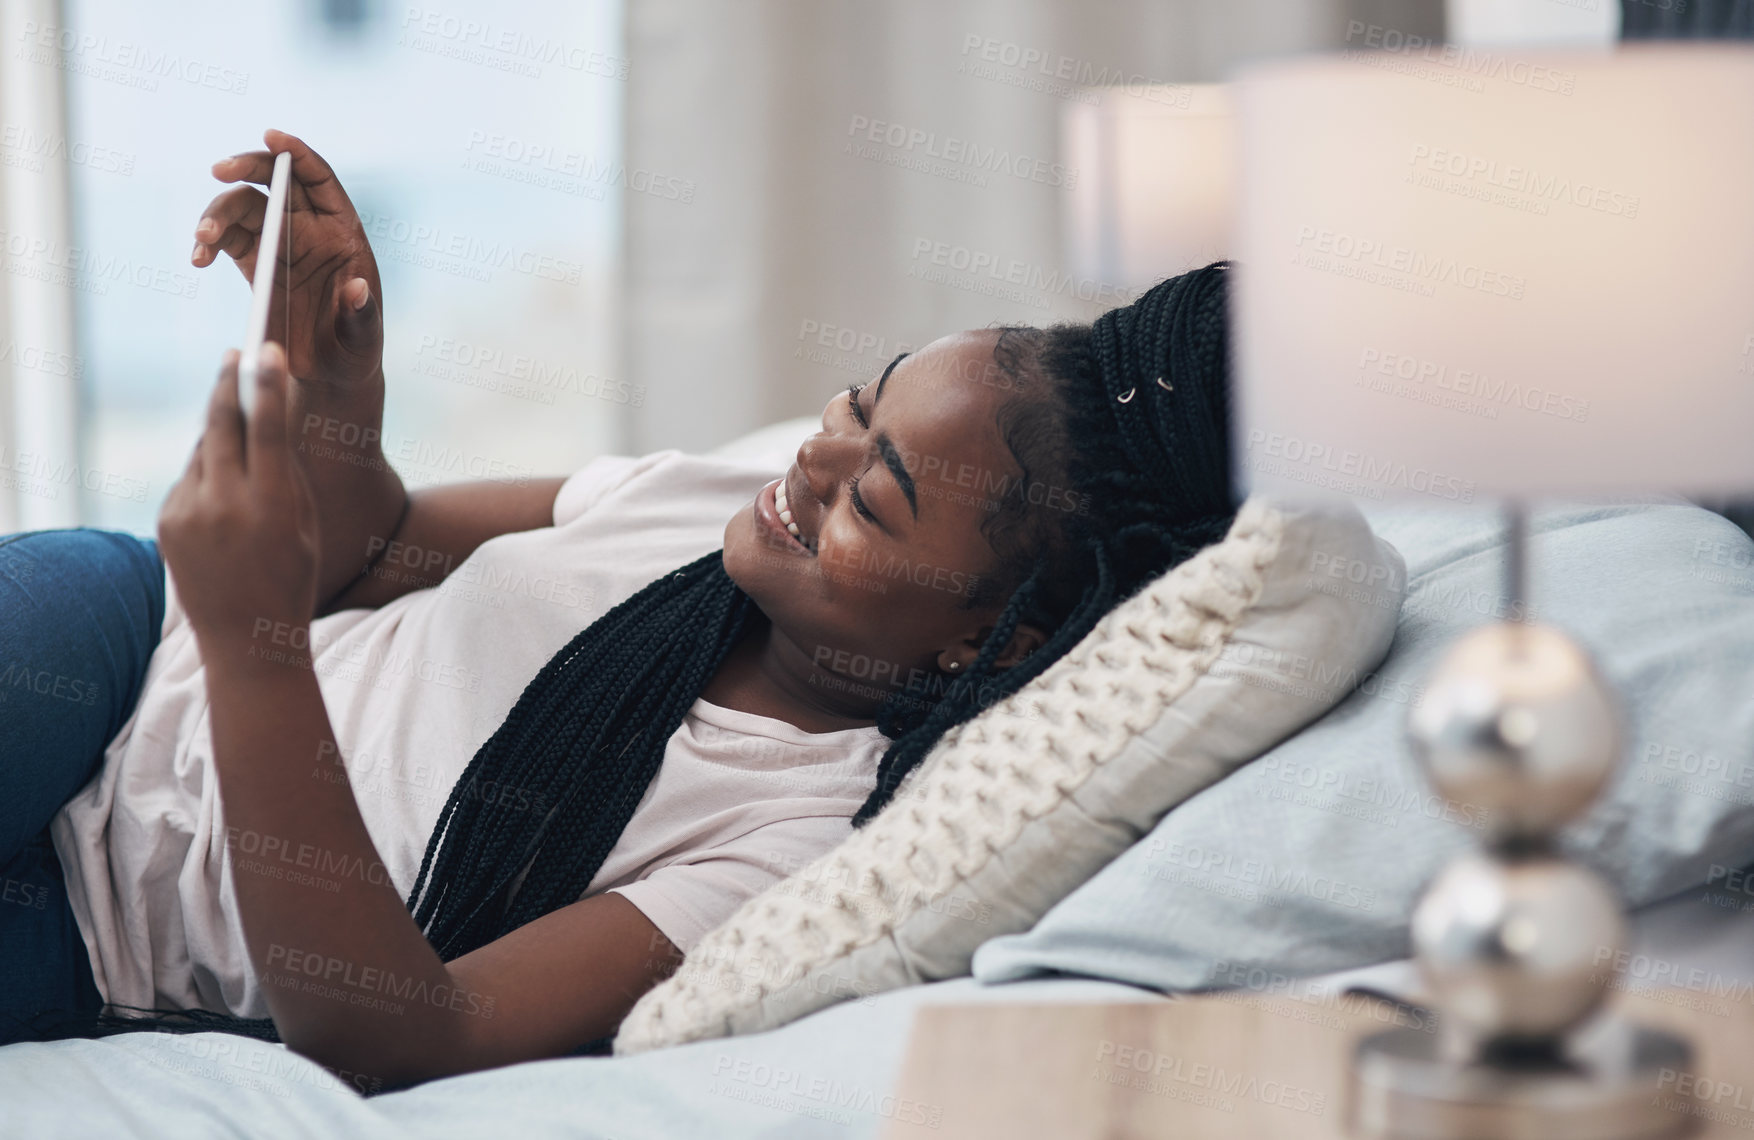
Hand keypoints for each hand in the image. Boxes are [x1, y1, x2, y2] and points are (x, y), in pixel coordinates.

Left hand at [158, 343, 321, 648]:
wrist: (246, 640)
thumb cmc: (292, 579)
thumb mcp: (305, 525)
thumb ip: (286, 473)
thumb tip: (264, 420)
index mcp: (272, 505)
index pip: (268, 427)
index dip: (267, 383)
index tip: (267, 348)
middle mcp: (226, 504)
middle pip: (221, 423)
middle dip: (228, 384)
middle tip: (235, 354)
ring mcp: (189, 513)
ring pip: (203, 451)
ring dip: (220, 439)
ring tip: (240, 446)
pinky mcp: (166, 523)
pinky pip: (188, 481)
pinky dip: (205, 478)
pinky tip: (222, 502)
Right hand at [192, 129, 382, 392]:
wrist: (328, 373)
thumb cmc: (354, 351)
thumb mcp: (363, 338)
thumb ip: (361, 315)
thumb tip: (356, 289)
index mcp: (342, 232)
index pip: (320, 179)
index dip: (298, 153)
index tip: (273, 136)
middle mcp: (309, 229)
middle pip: (275, 181)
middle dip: (247, 168)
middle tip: (219, 171)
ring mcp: (277, 242)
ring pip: (242, 207)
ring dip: (217, 214)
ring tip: (202, 238)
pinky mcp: (252, 262)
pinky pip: (224, 239)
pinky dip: (208, 243)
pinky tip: (199, 257)